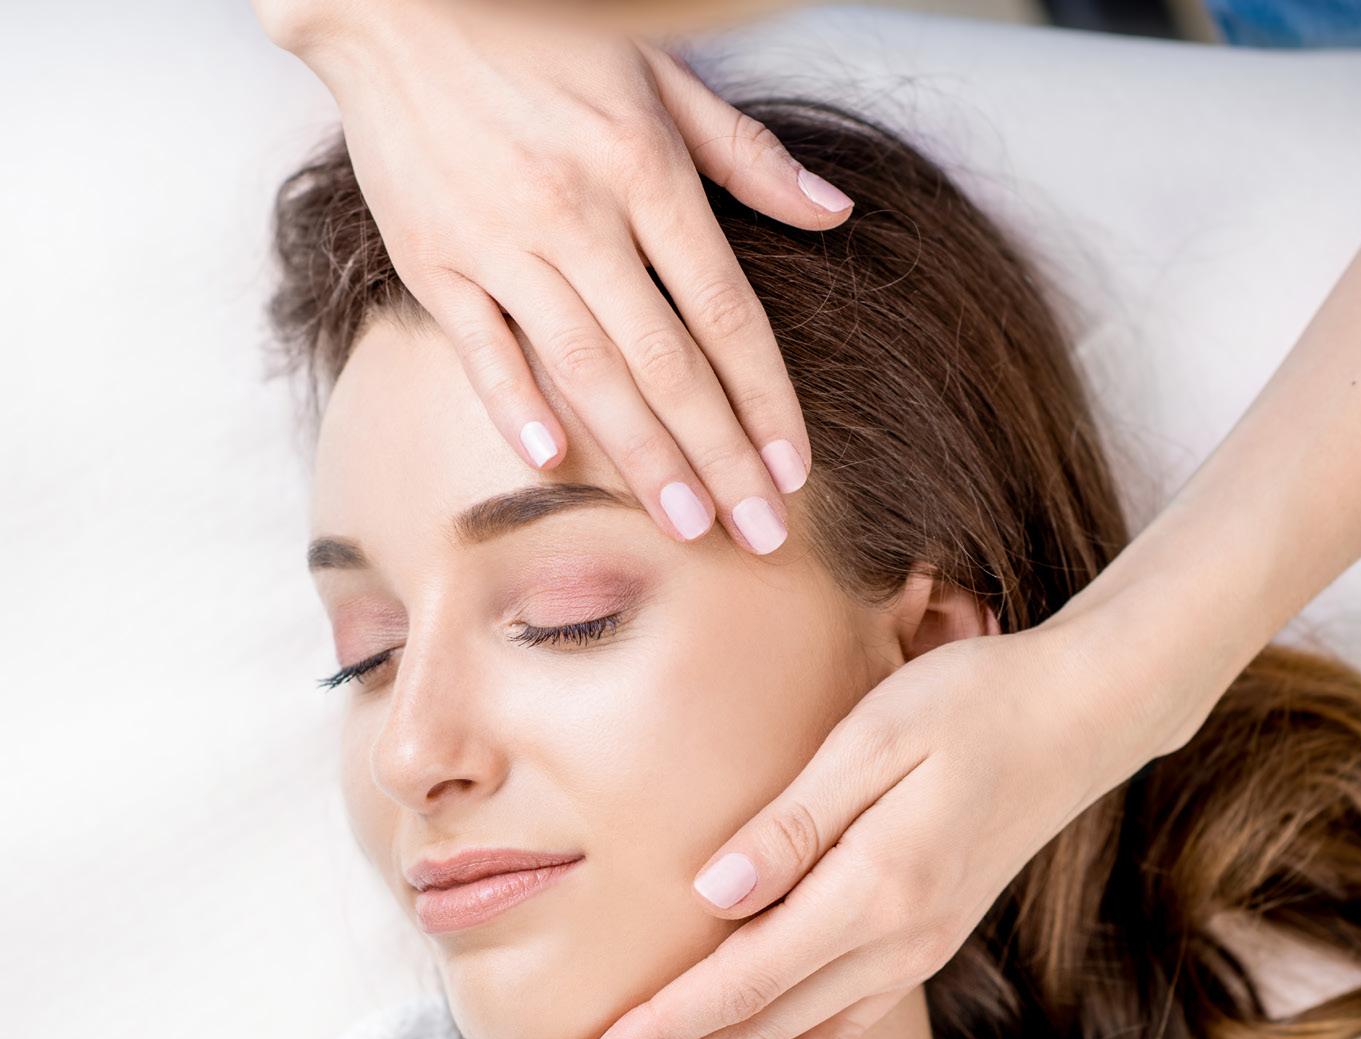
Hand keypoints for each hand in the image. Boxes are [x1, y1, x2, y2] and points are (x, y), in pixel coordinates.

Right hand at [257, 0, 855, 552]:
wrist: (395, 0)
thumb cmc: (539, 31)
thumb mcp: (659, 66)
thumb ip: (747, 154)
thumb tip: (835, 211)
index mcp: (644, 165)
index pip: (725, 310)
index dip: (765, 397)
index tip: (795, 469)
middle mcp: (578, 211)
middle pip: (668, 361)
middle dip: (721, 457)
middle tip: (761, 534)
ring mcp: (501, 239)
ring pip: (587, 369)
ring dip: (643, 458)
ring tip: (689, 526)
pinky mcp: (432, 259)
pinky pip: (481, 347)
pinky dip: (517, 406)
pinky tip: (556, 464)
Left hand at [539, 606, 1202, 1038]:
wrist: (1080, 718)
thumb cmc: (972, 702)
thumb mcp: (874, 735)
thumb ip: (790, 824)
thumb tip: (706, 897)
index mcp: (873, 890)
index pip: (740, 980)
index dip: (658, 1027)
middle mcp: (894, 943)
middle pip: (752, 1027)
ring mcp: (911, 955)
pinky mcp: (921, 950)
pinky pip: (843, 1033)